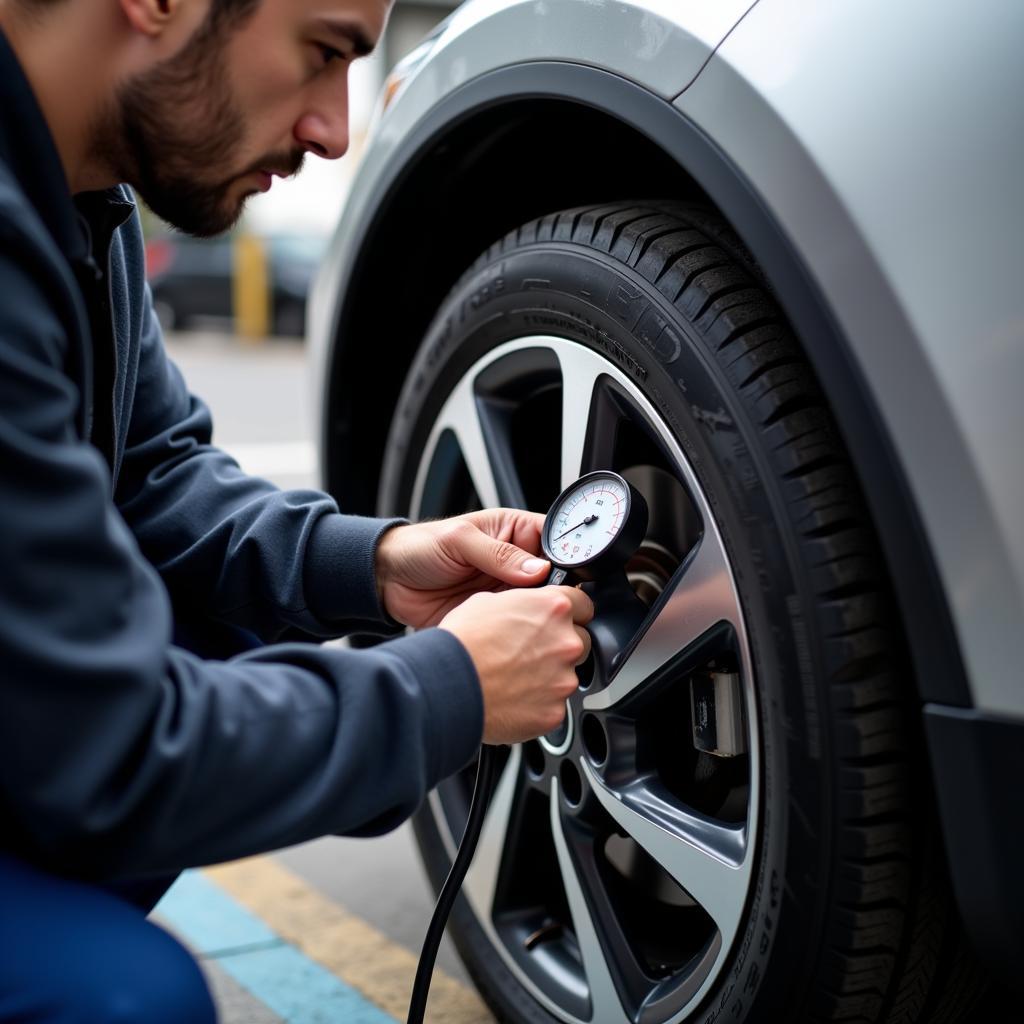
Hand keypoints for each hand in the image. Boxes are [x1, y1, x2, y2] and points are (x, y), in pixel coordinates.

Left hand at [376, 510, 549, 627]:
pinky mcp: (496, 618)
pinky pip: (518, 628)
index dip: (566, 559)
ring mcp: (508, 592)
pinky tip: (517, 635)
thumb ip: (499, 553)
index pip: (556, 543)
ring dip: (538, 615)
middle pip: (555, 580)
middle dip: (554, 593)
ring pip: (540, 607)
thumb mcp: (459, 540)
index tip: (566, 578)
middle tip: (545, 603)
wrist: (388, 581)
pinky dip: (520, 634)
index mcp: (516, 532)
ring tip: (530, 620)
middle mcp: (517, 563)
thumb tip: (536, 569)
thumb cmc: (420, 548)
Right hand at [439, 586, 593, 744]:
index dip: (570, 611)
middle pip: (580, 641)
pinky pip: (553, 705)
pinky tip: (513, 698)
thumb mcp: (487, 601)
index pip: (583, 603)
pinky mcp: (554, 712)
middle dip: (559, 646)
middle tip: (529, 652)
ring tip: (514, 678)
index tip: (561, 619)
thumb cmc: (462, 643)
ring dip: (549, 676)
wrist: (448, 685)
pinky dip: (538, 704)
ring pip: (566, 675)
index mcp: (553, 609)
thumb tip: (526, 608)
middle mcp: (565, 642)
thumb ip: (522, 604)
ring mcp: (563, 680)